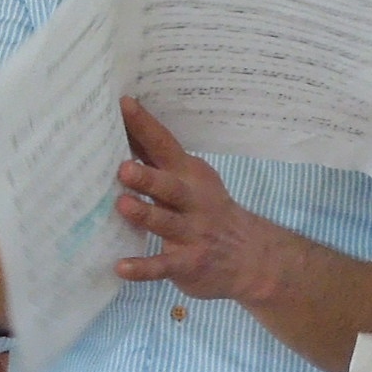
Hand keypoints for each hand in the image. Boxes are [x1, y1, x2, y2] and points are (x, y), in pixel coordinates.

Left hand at [111, 99, 299, 304]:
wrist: (253, 259)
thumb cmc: (208, 213)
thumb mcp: (192, 183)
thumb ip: (157, 164)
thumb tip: (118, 131)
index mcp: (189, 175)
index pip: (164, 145)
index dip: (144, 125)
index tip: (122, 104)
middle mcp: (193, 201)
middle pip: (169, 185)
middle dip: (147, 176)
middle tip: (123, 168)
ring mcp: (193, 233)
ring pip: (167, 222)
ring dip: (146, 214)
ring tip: (123, 206)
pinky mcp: (189, 263)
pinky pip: (164, 265)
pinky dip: (144, 267)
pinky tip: (121, 267)